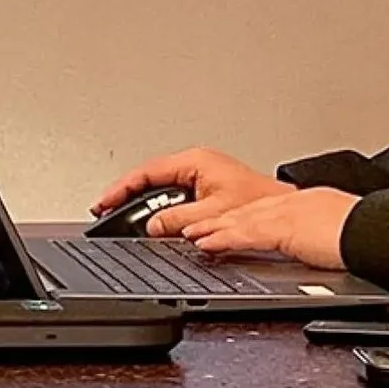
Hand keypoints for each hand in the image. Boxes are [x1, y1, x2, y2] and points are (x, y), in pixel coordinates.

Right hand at [93, 147, 297, 237]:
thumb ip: (178, 220)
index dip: (121, 189)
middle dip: (128, 197)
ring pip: (163, 190)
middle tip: (106, 212)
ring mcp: (202, 176)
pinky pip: (176, 198)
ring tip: (125, 220)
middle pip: (151, 180)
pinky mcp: (208, 189)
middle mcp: (197, 165)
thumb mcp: (213, 214)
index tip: (103, 203)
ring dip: (146, 206)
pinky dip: (162, 210)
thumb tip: (152, 226)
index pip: (146, 172)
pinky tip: (156, 223)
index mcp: (194, 161)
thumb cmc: (260, 201)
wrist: (285, 209)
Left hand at [183, 186, 357, 268]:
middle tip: (190, 228)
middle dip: (214, 219)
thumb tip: (315, 246)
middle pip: (242, 211)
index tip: (215, 223)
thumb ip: (316, 236)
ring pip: (237, 219)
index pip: (259, 209)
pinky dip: (222, 238)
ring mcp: (284, 214)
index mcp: (300, 204)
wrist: (376, 229)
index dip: (233, 217)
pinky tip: (206, 244)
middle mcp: (288, 204)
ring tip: (188, 236)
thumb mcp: (333, 232)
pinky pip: (245, 234)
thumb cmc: (363, 233)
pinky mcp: (283, 228)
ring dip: (209, 228)